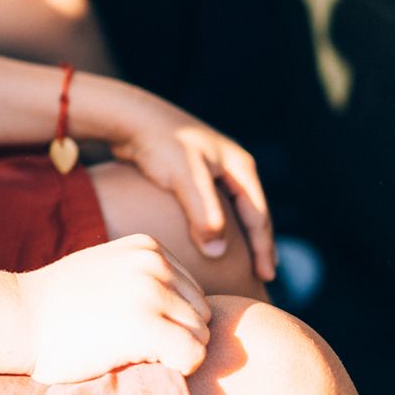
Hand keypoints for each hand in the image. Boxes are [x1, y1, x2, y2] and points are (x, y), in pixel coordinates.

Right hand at [20, 234, 211, 382]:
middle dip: (176, 334)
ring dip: (175, 352)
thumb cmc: (60, 307)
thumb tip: (187, 307)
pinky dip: (178, 367)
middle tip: (134, 345)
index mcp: (148, 247)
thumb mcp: (108, 270)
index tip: (132, 327)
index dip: (169, 318)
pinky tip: (142, 363)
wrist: (18, 317)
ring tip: (133, 352)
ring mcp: (151, 291)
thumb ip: (144, 277)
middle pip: (202, 313)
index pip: (192, 293)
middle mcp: (154, 262)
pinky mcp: (146, 325)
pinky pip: (195, 355)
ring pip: (201, 335)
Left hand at [103, 92, 276, 283]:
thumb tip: (218, 253)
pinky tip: (210, 239)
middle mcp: (230, 165)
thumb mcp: (186, 178)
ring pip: (232, 209)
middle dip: (258, 244)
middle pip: (251, 212)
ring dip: (238, 236)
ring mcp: (211, 167)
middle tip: (263, 276)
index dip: (263, 248)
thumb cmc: (160, 144)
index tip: (266, 277)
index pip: (259, 215)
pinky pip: (212, 206)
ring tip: (242, 262)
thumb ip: (204, 214)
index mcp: (239, 165)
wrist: (128, 117)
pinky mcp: (190, 171)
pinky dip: (217, 226)